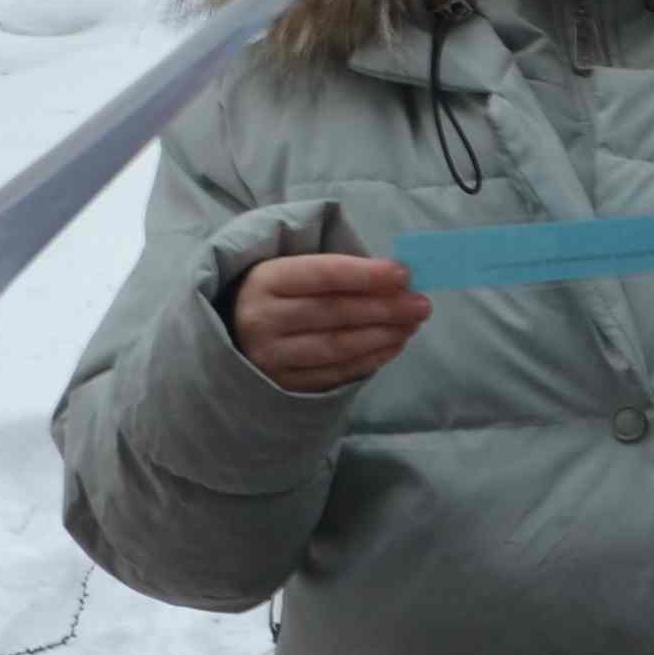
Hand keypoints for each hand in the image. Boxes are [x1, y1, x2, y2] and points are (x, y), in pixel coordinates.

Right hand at [230, 253, 429, 393]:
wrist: (232, 334)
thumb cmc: (277, 293)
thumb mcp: (291, 269)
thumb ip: (337, 270)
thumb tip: (397, 278)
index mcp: (264, 281)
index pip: (324, 275)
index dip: (367, 274)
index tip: (405, 274)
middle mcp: (262, 320)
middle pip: (335, 312)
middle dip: (385, 307)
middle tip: (422, 304)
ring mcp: (271, 358)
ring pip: (338, 346)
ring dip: (383, 334)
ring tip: (412, 323)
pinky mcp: (284, 385)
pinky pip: (336, 373)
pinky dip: (370, 359)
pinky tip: (394, 344)